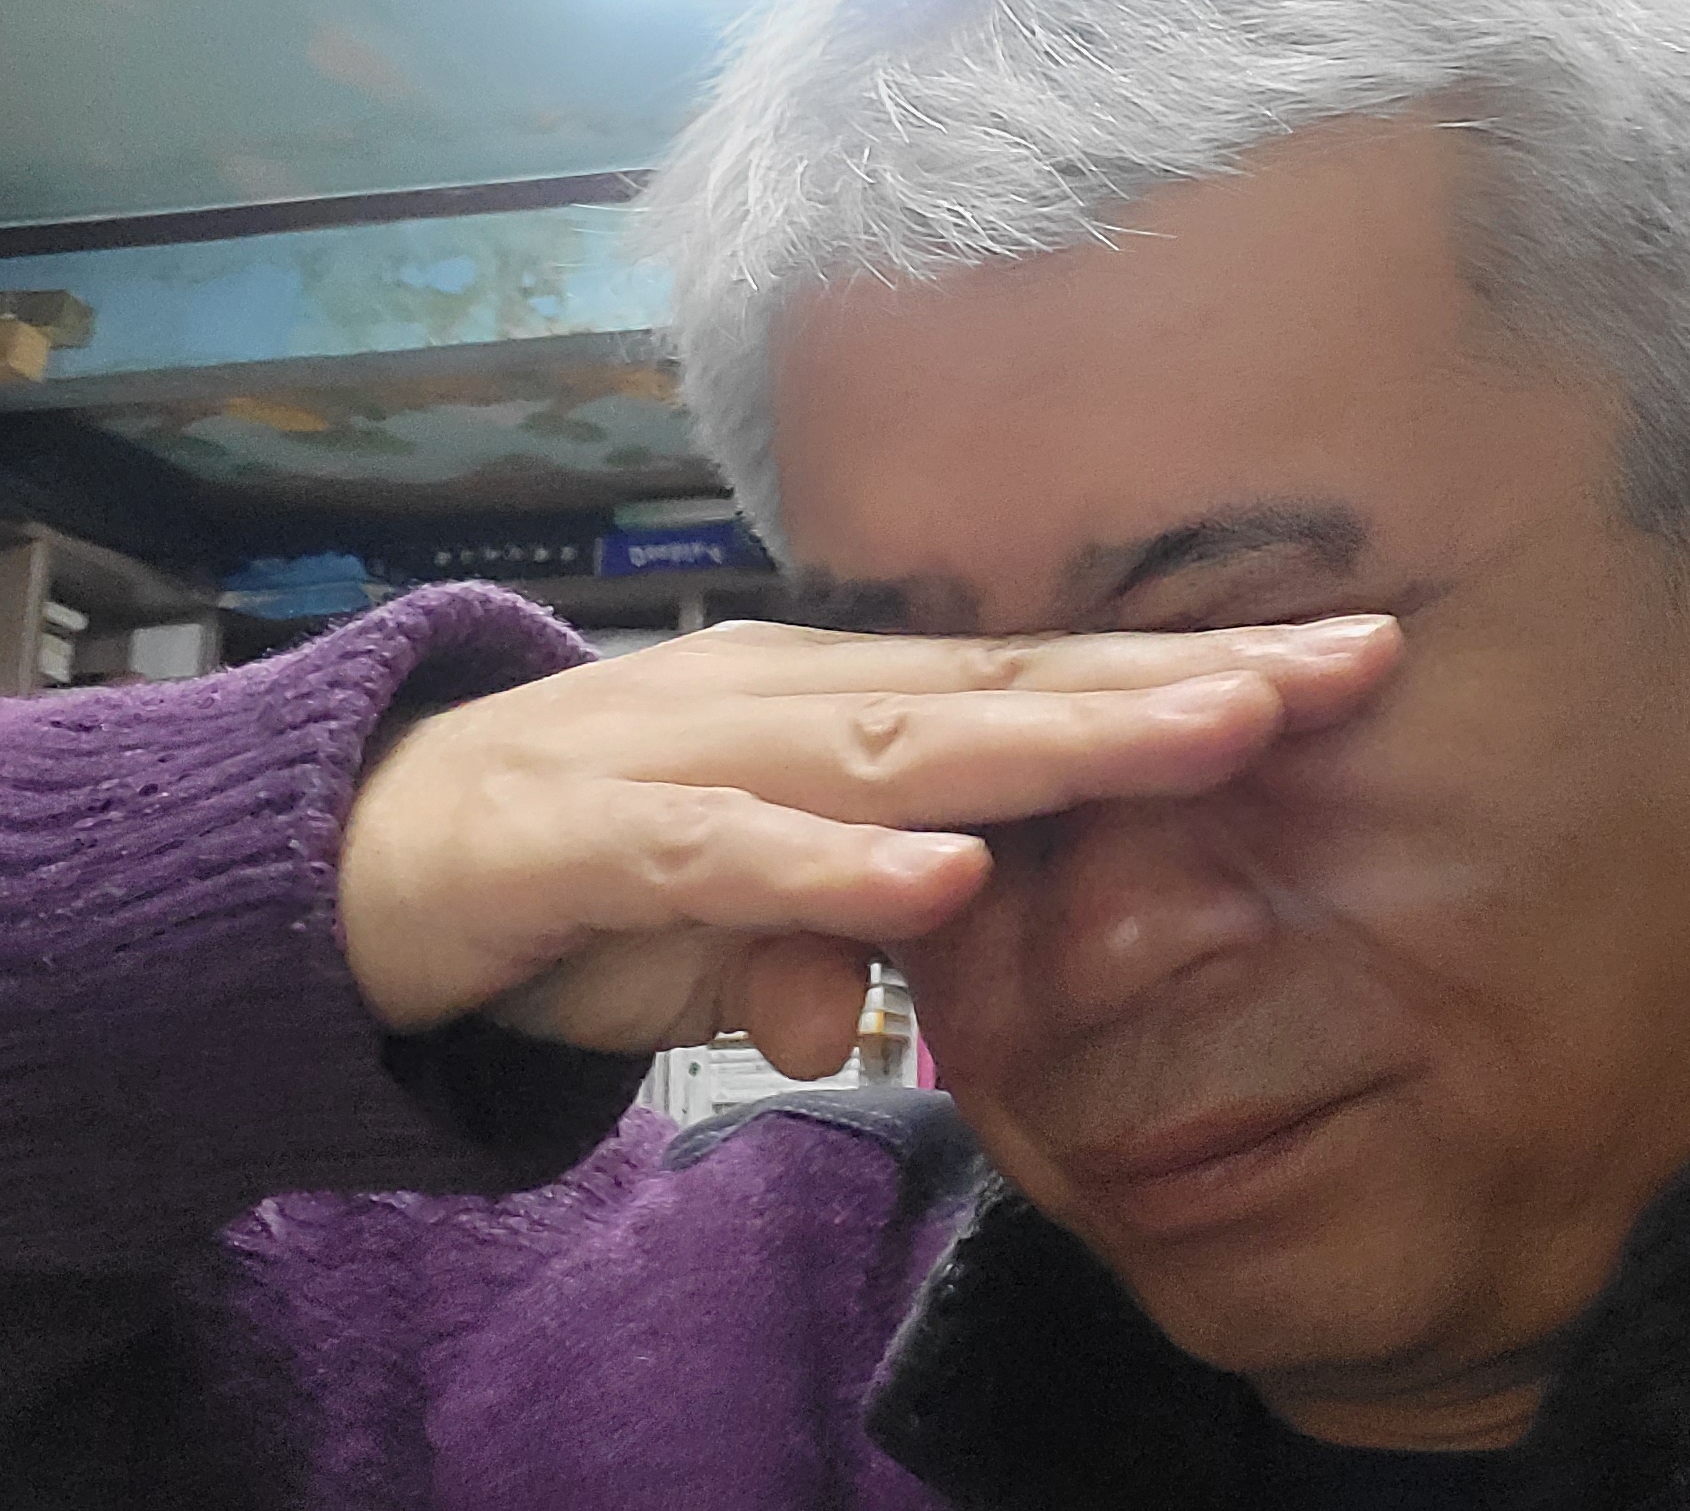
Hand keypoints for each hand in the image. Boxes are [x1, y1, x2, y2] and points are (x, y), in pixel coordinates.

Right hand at [339, 614, 1400, 1077]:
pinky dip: (832, 868)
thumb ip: (802, 952)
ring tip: (1216, 734)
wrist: (337, 852)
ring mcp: (688, 754)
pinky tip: (944, 878)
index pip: (1036, 681)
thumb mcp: (715, 933)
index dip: (1186, 674)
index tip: (1348, 663)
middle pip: (1007, 685)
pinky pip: (725, 854)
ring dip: (1061, 742)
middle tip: (1351, 663)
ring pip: (899, 741)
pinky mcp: (590, 838)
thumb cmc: (563, 873)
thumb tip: (868, 1025)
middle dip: (1182, 678)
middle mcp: (780, 700)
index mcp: (829, 705)